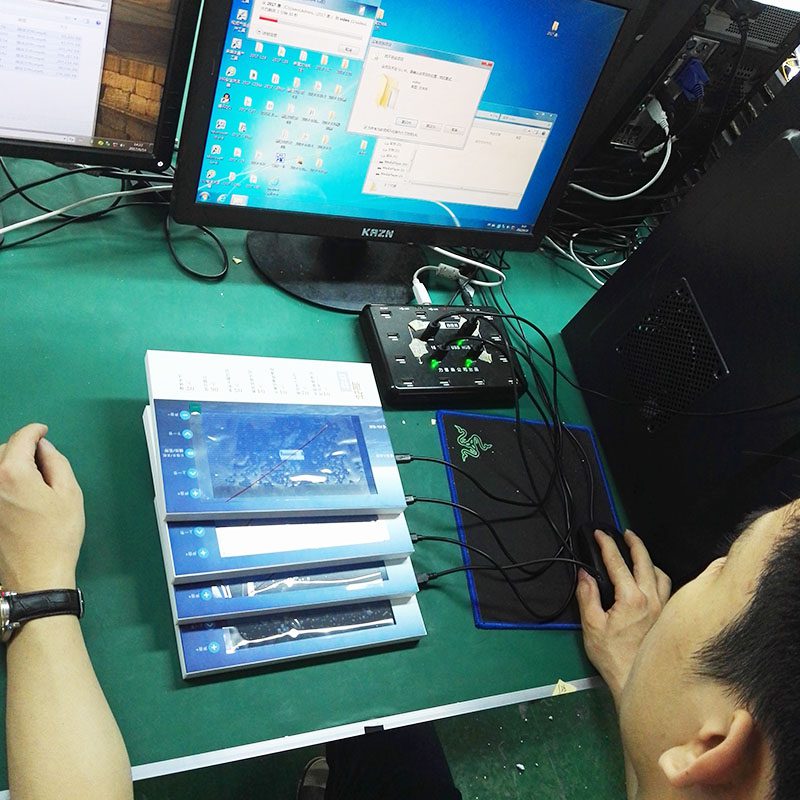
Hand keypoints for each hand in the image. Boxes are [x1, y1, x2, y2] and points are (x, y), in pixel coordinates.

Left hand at [0, 424, 84, 592]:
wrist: (36, 575)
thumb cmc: (58, 535)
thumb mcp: (70, 493)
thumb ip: (56, 461)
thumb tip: (44, 448)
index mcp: (12, 473)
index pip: (21, 438)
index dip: (34, 430)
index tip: (43, 431)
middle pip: (2, 451)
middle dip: (21, 448)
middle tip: (42, 459)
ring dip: (9, 465)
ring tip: (30, 478)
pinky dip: (3, 483)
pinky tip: (18, 496)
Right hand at [575, 529, 670, 703]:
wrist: (635, 682)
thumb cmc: (613, 656)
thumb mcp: (591, 626)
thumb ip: (587, 596)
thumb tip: (584, 575)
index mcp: (631, 598)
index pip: (617, 563)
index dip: (606, 545)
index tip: (599, 534)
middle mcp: (652, 599)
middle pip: (645, 561)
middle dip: (633, 543)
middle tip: (624, 533)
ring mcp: (664, 608)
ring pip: (661, 573)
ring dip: (648, 560)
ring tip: (637, 556)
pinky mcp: (668, 618)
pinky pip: (667, 588)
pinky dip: (658, 577)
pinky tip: (650, 581)